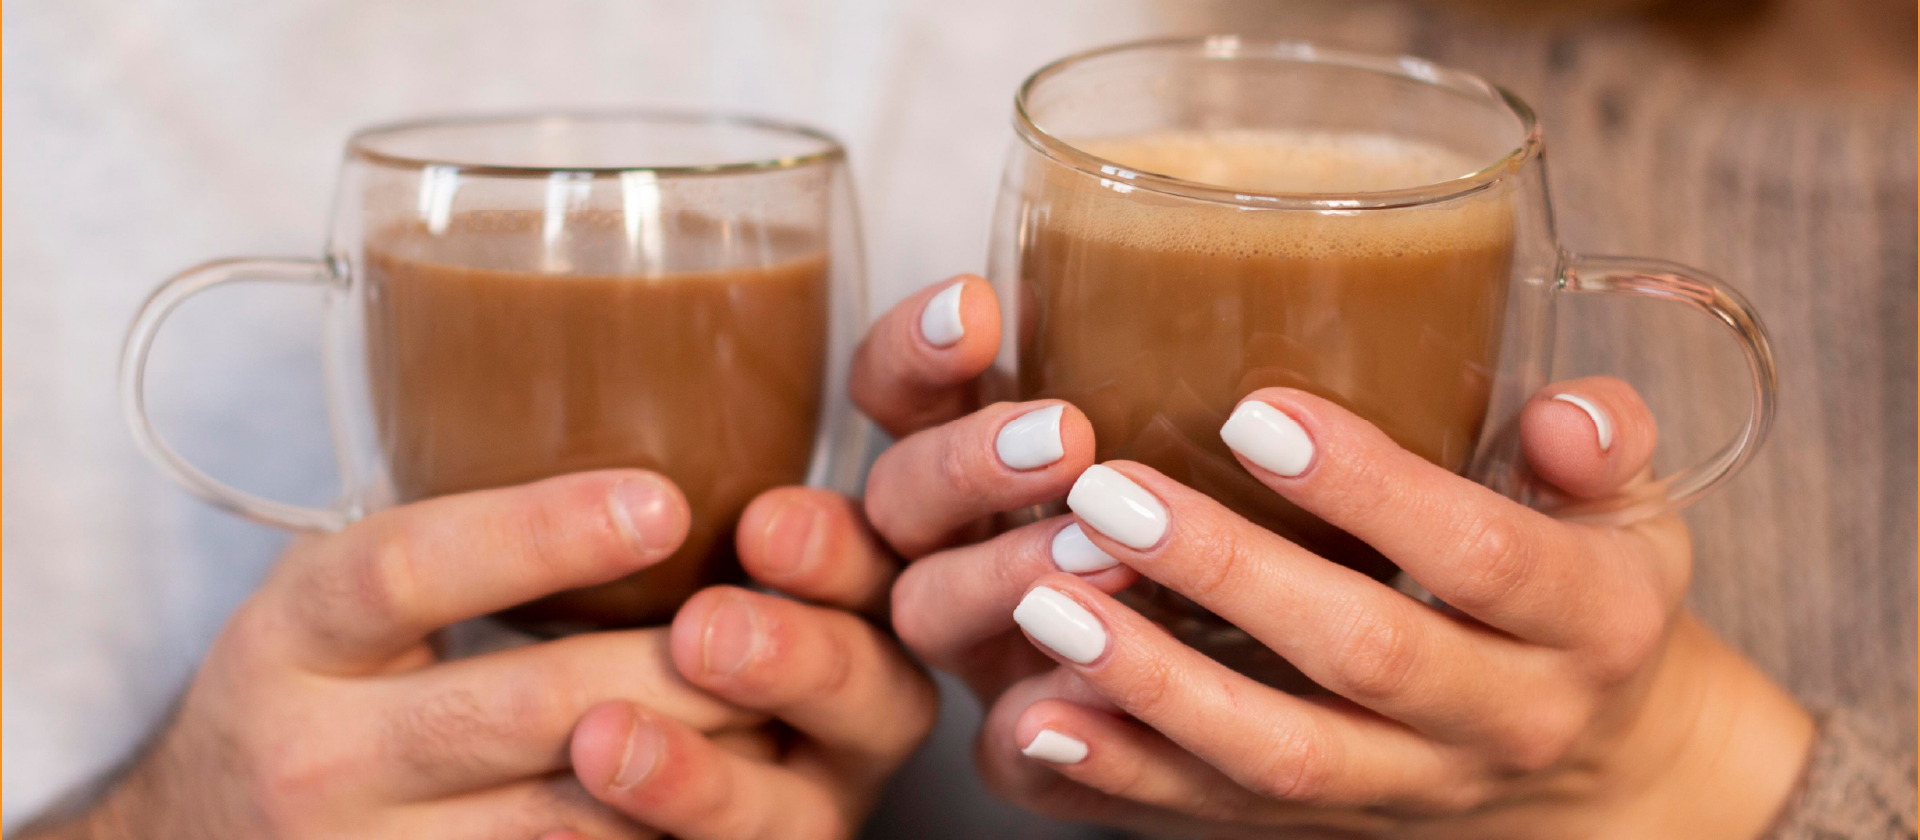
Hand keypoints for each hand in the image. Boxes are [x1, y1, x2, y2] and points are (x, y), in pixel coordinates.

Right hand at [27, 470, 933, 839]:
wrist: (198, 839)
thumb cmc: (309, 692)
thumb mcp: (335, 602)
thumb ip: (452, 552)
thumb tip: (658, 484)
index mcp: (293, 635)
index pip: (406, 568)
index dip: (540, 533)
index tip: (664, 501)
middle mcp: (314, 756)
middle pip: (527, 705)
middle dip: (678, 668)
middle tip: (780, 623)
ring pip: (571, 818)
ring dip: (697, 763)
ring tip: (785, 707)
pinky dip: (651, 838)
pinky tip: (721, 800)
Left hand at [839, 275, 1813, 837]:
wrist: (1603, 770)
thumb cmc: (1591, 596)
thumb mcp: (1633, 516)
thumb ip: (1604, 447)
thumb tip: (1564, 412)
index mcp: (1589, 622)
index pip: (1483, 554)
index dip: (1371, 489)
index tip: (1256, 413)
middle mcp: (1503, 720)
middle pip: (1362, 654)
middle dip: (1228, 573)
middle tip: (1111, 493)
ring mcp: (1413, 788)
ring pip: (1279, 753)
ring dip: (1153, 683)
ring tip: (1045, 600)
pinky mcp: (1333, 828)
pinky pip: (1222, 813)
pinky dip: (1125, 773)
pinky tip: (1037, 715)